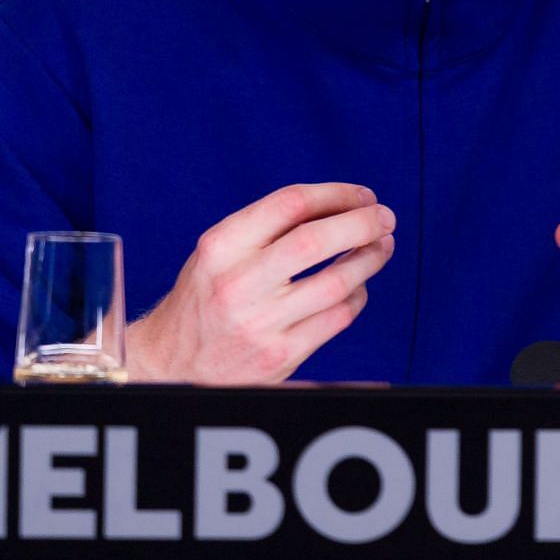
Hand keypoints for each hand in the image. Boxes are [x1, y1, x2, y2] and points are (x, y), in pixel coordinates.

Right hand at [127, 182, 394, 383]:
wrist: (174, 365)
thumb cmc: (206, 298)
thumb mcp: (219, 252)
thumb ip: (268, 228)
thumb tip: (340, 204)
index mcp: (221, 247)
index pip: (291, 204)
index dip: (337, 194)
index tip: (362, 195)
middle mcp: (238, 284)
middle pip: (317, 240)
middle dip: (362, 223)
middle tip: (385, 217)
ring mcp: (261, 323)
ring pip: (337, 282)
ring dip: (370, 258)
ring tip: (381, 246)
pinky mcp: (281, 355)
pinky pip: (337, 318)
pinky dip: (356, 296)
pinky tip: (357, 286)